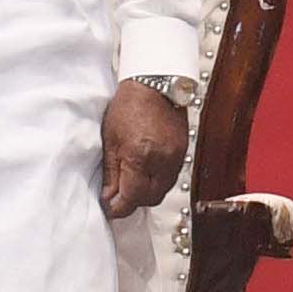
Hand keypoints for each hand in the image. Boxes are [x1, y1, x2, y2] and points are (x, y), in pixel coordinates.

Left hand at [100, 78, 191, 218]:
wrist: (154, 83)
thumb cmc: (128, 106)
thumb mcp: (110, 140)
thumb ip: (111, 173)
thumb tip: (109, 197)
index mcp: (140, 156)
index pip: (132, 198)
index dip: (118, 208)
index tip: (109, 208)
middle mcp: (162, 160)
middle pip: (150, 199)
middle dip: (133, 202)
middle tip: (118, 197)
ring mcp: (176, 157)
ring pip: (162, 190)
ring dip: (146, 192)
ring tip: (132, 183)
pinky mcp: (183, 151)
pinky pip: (171, 177)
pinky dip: (158, 180)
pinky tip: (146, 171)